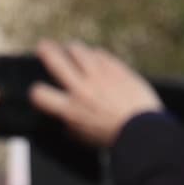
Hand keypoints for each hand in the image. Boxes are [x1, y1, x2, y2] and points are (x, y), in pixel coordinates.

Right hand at [25, 40, 165, 146]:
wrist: (146, 131)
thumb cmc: (115, 138)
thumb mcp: (86, 137)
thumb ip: (71, 125)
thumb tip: (63, 119)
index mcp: (71, 109)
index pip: (40, 94)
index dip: (37, 91)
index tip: (40, 90)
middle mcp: (81, 89)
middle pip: (54, 60)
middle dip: (45, 50)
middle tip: (43, 46)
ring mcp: (99, 76)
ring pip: (77, 49)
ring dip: (72, 48)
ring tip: (72, 49)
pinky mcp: (116, 69)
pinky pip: (100, 54)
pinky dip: (95, 55)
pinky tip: (96, 58)